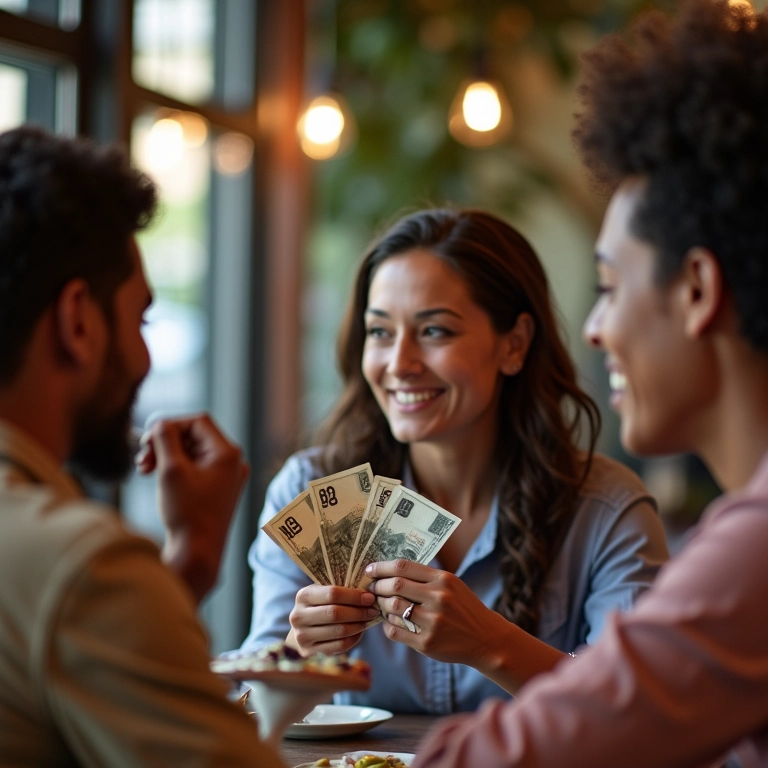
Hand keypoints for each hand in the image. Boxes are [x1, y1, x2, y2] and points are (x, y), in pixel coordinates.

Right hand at [136, 413, 248, 601]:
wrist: (198, 553)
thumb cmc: (186, 513)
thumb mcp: (171, 470)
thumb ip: (165, 440)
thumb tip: (161, 422)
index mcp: (228, 453)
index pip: (197, 422)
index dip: (170, 425)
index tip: (147, 440)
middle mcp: (233, 462)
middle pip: (194, 437)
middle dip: (165, 443)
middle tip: (142, 458)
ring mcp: (228, 476)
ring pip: (193, 452)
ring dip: (167, 456)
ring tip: (144, 469)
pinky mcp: (219, 489)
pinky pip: (196, 468)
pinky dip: (176, 468)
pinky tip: (156, 476)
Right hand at [289, 584, 380, 656]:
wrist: (302, 629)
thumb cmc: (319, 606)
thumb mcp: (323, 593)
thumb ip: (340, 590)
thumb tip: (368, 592)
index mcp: (303, 596)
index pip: (332, 593)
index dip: (354, 596)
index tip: (369, 597)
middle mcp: (298, 616)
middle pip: (335, 613)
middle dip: (358, 611)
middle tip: (373, 610)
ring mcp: (302, 636)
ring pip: (339, 631)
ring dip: (358, 625)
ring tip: (368, 620)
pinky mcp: (309, 652)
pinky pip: (339, 646)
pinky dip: (354, 638)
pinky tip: (359, 632)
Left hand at [366, 559, 510, 666]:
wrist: (486, 638)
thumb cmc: (464, 608)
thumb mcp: (452, 585)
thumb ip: (426, 577)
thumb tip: (391, 572)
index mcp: (443, 580)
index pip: (403, 567)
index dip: (382, 567)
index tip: (370, 569)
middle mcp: (438, 599)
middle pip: (394, 586)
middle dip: (377, 586)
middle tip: (372, 589)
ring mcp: (432, 622)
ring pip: (393, 608)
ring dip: (381, 605)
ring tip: (381, 604)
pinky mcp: (427, 643)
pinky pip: (395, 631)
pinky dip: (387, 625)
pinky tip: (391, 622)